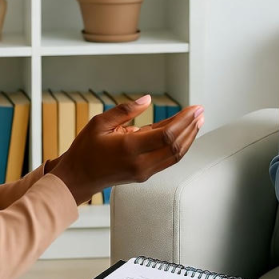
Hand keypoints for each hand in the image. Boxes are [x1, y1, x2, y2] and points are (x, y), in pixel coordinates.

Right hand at [50, 95, 203, 203]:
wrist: (78, 178)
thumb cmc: (86, 149)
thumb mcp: (99, 123)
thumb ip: (124, 111)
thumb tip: (148, 100)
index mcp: (129, 148)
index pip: (166, 135)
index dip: (184, 121)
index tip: (194, 109)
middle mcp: (140, 163)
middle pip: (176, 146)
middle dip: (191, 127)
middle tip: (200, 111)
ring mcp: (144, 172)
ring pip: (176, 155)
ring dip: (189, 137)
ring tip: (198, 121)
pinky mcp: (145, 175)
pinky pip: (169, 160)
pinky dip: (180, 146)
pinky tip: (185, 134)